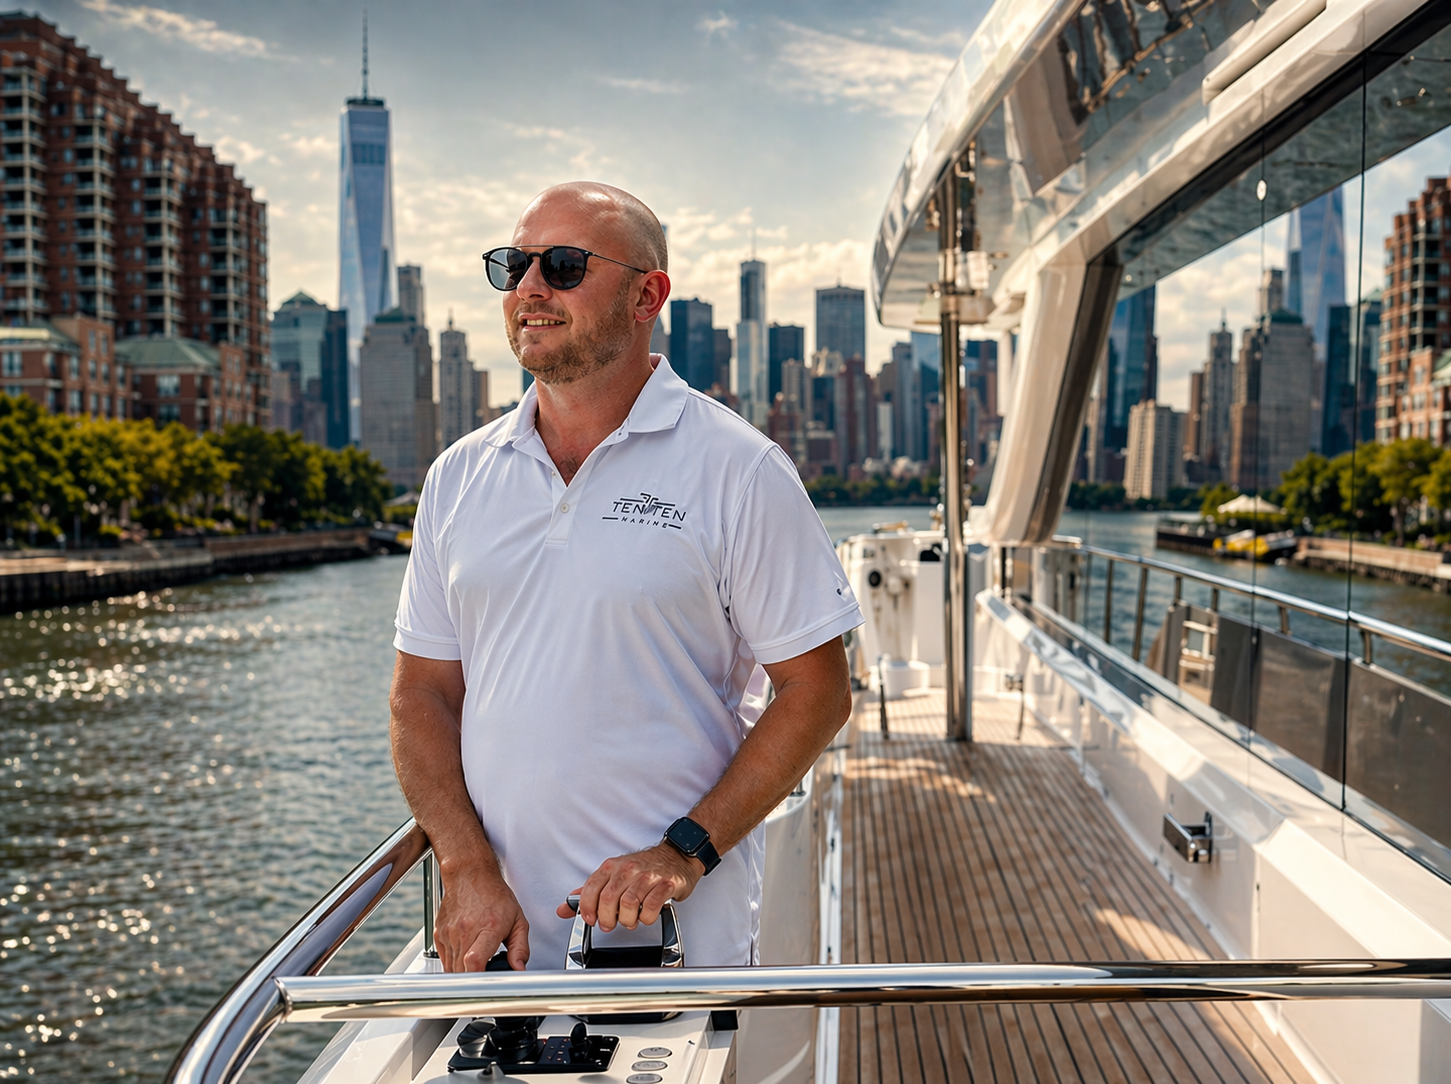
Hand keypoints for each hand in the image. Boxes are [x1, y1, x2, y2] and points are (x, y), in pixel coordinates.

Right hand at [435, 860, 529, 970]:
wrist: (470, 875)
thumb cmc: (494, 895)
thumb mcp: (517, 920)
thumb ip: (520, 947)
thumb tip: (519, 968)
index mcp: (488, 927)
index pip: (475, 960)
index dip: (479, 977)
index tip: (486, 982)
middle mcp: (465, 931)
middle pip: (462, 971)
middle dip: (473, 980)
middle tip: (484, 977)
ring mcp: (450, 933)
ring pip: (451, 969)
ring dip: (463, 973)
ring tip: (476, 965)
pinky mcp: (439, 934)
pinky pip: (444, 960)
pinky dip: (454, 964)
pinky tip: (465, 955)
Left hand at [555, 843, 701, 931]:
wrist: (676, 855)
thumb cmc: (644, 867)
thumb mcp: (613, 874)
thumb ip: (589, 892)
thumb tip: (564, 909)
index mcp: (612, 866)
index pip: (591, 889)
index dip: (587, 909)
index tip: (591, 919)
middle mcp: (628, 869)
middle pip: (608, 899)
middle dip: (607, 919)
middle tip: (610, 924)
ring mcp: (647, 876)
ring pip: (629, 905)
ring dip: (628, 920)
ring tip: (630, 919)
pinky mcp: (665, 884)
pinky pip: (652, 906)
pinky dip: (647, 917)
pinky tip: (646, 915)